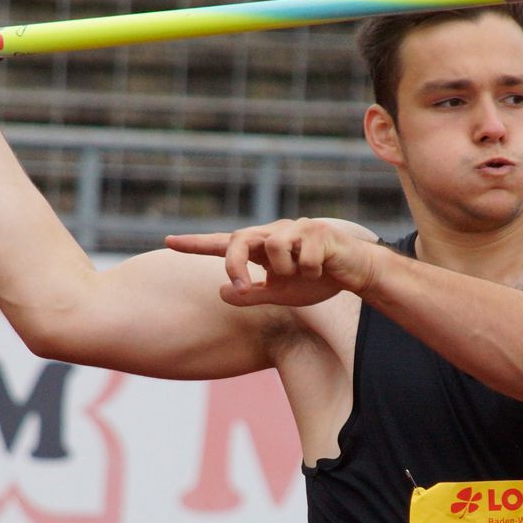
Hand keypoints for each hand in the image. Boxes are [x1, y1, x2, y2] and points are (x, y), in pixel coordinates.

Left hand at [166, 218, 382, 306]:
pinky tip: (322, 270)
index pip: (224, 244)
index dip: (196, 244)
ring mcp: (295, 229)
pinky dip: (310, 271)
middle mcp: (273, 233)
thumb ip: (250, 294)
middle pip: (240, 240)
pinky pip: (302, 257)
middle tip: (242, 288)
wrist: (354, 272)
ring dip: (286, 272)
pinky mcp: (317, 232)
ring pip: (273, 248)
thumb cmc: (316, 279)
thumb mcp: (279, 294)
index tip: (168, 242)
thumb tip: (221, 292)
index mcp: (261, 247)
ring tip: (303, 275)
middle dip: (236, 265)